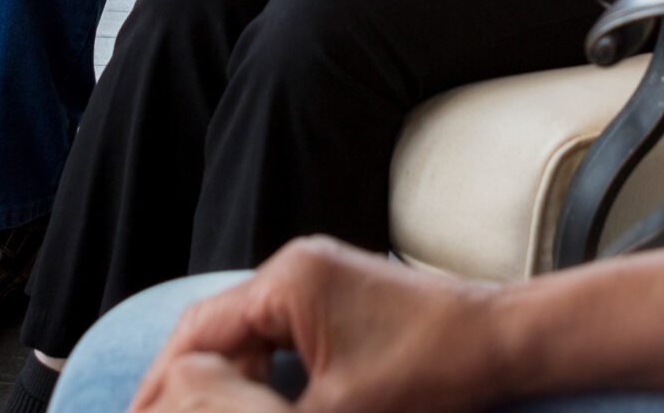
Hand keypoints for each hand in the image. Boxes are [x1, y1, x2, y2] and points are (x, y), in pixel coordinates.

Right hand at [130, 238, 503, 412]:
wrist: (502, 342)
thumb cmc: (431, 371)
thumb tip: (208, 412)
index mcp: (287, 280)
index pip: (198, 332)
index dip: (162, 382)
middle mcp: (297, 265)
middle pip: (214, 325)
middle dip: (182, 378)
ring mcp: (319, 276)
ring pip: (244, 329)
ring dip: (221, 377)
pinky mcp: (339, 295)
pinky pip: (276, 329)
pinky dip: (256, 368)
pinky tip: (249, 403)